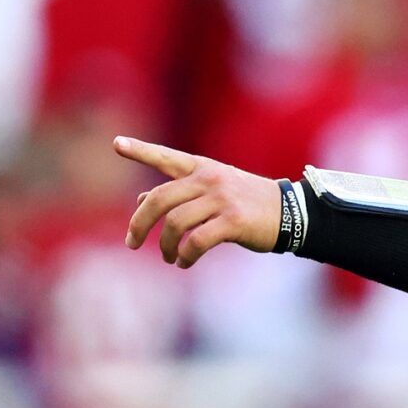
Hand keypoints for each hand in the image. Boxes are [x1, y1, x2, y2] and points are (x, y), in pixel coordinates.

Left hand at [115, 136, 281, 267]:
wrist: (291, 213)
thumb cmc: (248, 203)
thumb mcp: (214, 191)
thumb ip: (179, 194)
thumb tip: (140, 200)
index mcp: (203, 167)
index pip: (166, 157)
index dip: (141, 151)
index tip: (117, 144)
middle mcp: (209, 179)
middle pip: (160, 198)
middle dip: (139, 223)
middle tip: (131, 242)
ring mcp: (222, 199)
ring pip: (175, 223)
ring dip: (165, 245)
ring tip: (167, 257)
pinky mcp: (233, 221)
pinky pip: (197, 241)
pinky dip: (185, 256)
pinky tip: (183, 263)